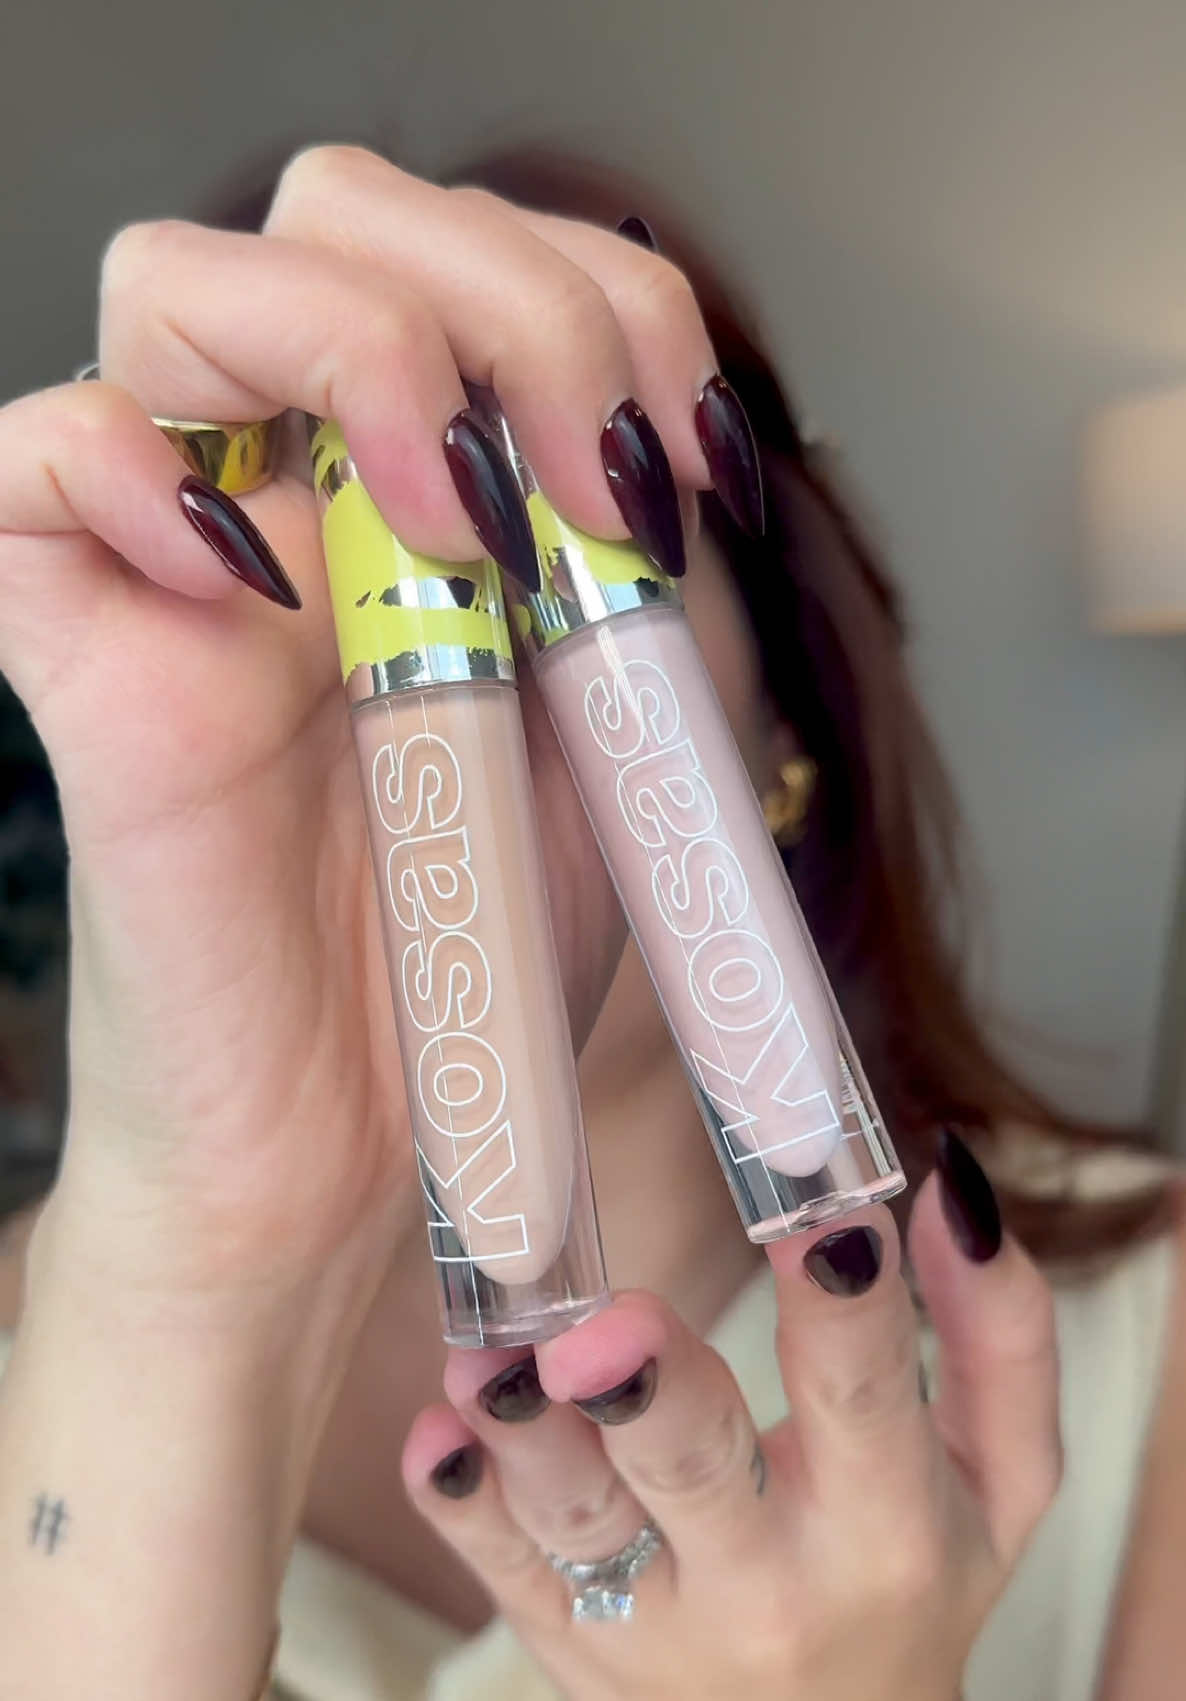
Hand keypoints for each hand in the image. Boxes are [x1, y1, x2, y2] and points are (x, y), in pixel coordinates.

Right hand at [0, 147, 724, 1350]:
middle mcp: (306, 482)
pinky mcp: (78, 647)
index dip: (606, 298)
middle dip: (501, 304)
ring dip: (349, 349)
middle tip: (569, 488)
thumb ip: (642, 543)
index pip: (487, 246)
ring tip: (443, 525)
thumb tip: (630, 402)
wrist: (388, 1119)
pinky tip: (252, 580)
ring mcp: (183, 553)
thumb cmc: (508, 925)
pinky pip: (25, 462)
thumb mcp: (643, 712)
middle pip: (341, 213)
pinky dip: (124, 465)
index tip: (680, 467)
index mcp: (443, 478)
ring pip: (177, 284)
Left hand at [402, 1155, 1060, 1700]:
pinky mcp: (575, 1644)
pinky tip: (435, 1436)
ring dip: (527, 1437)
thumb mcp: (1001, 1479)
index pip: (866, 1400)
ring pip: (582, 1527)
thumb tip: (956, 1187)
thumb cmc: (918, 1577)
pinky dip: (464, 1509)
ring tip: (487, 1360)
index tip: (821, 1211)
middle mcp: (772, 1583)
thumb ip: (1000, 1336)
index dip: (846, 1304)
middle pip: (698, 1472)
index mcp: (887, 1523)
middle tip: (600, 1329)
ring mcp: (659, 1623)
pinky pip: (510, 1578)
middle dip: (649, 1394)